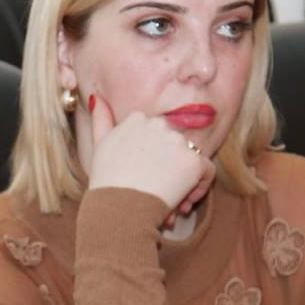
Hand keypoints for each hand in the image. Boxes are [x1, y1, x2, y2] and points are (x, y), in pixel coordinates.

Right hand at [81, 93, 211, 215]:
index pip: (156, 134)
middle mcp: (159, 124)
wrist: (119, 207)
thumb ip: (101, 120)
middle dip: (169, 169)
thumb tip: (97, 97)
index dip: (155, 156)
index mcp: (137, 119)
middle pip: (173, 146)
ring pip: (189, 158)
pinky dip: (200, 186)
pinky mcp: (192, 160)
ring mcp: (176, 141)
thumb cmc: (106, 181)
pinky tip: (184, 203)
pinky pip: (207, 171)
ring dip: (184, 180)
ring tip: (171, 203)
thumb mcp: (99, 146)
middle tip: (160, 193)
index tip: (148, 175)